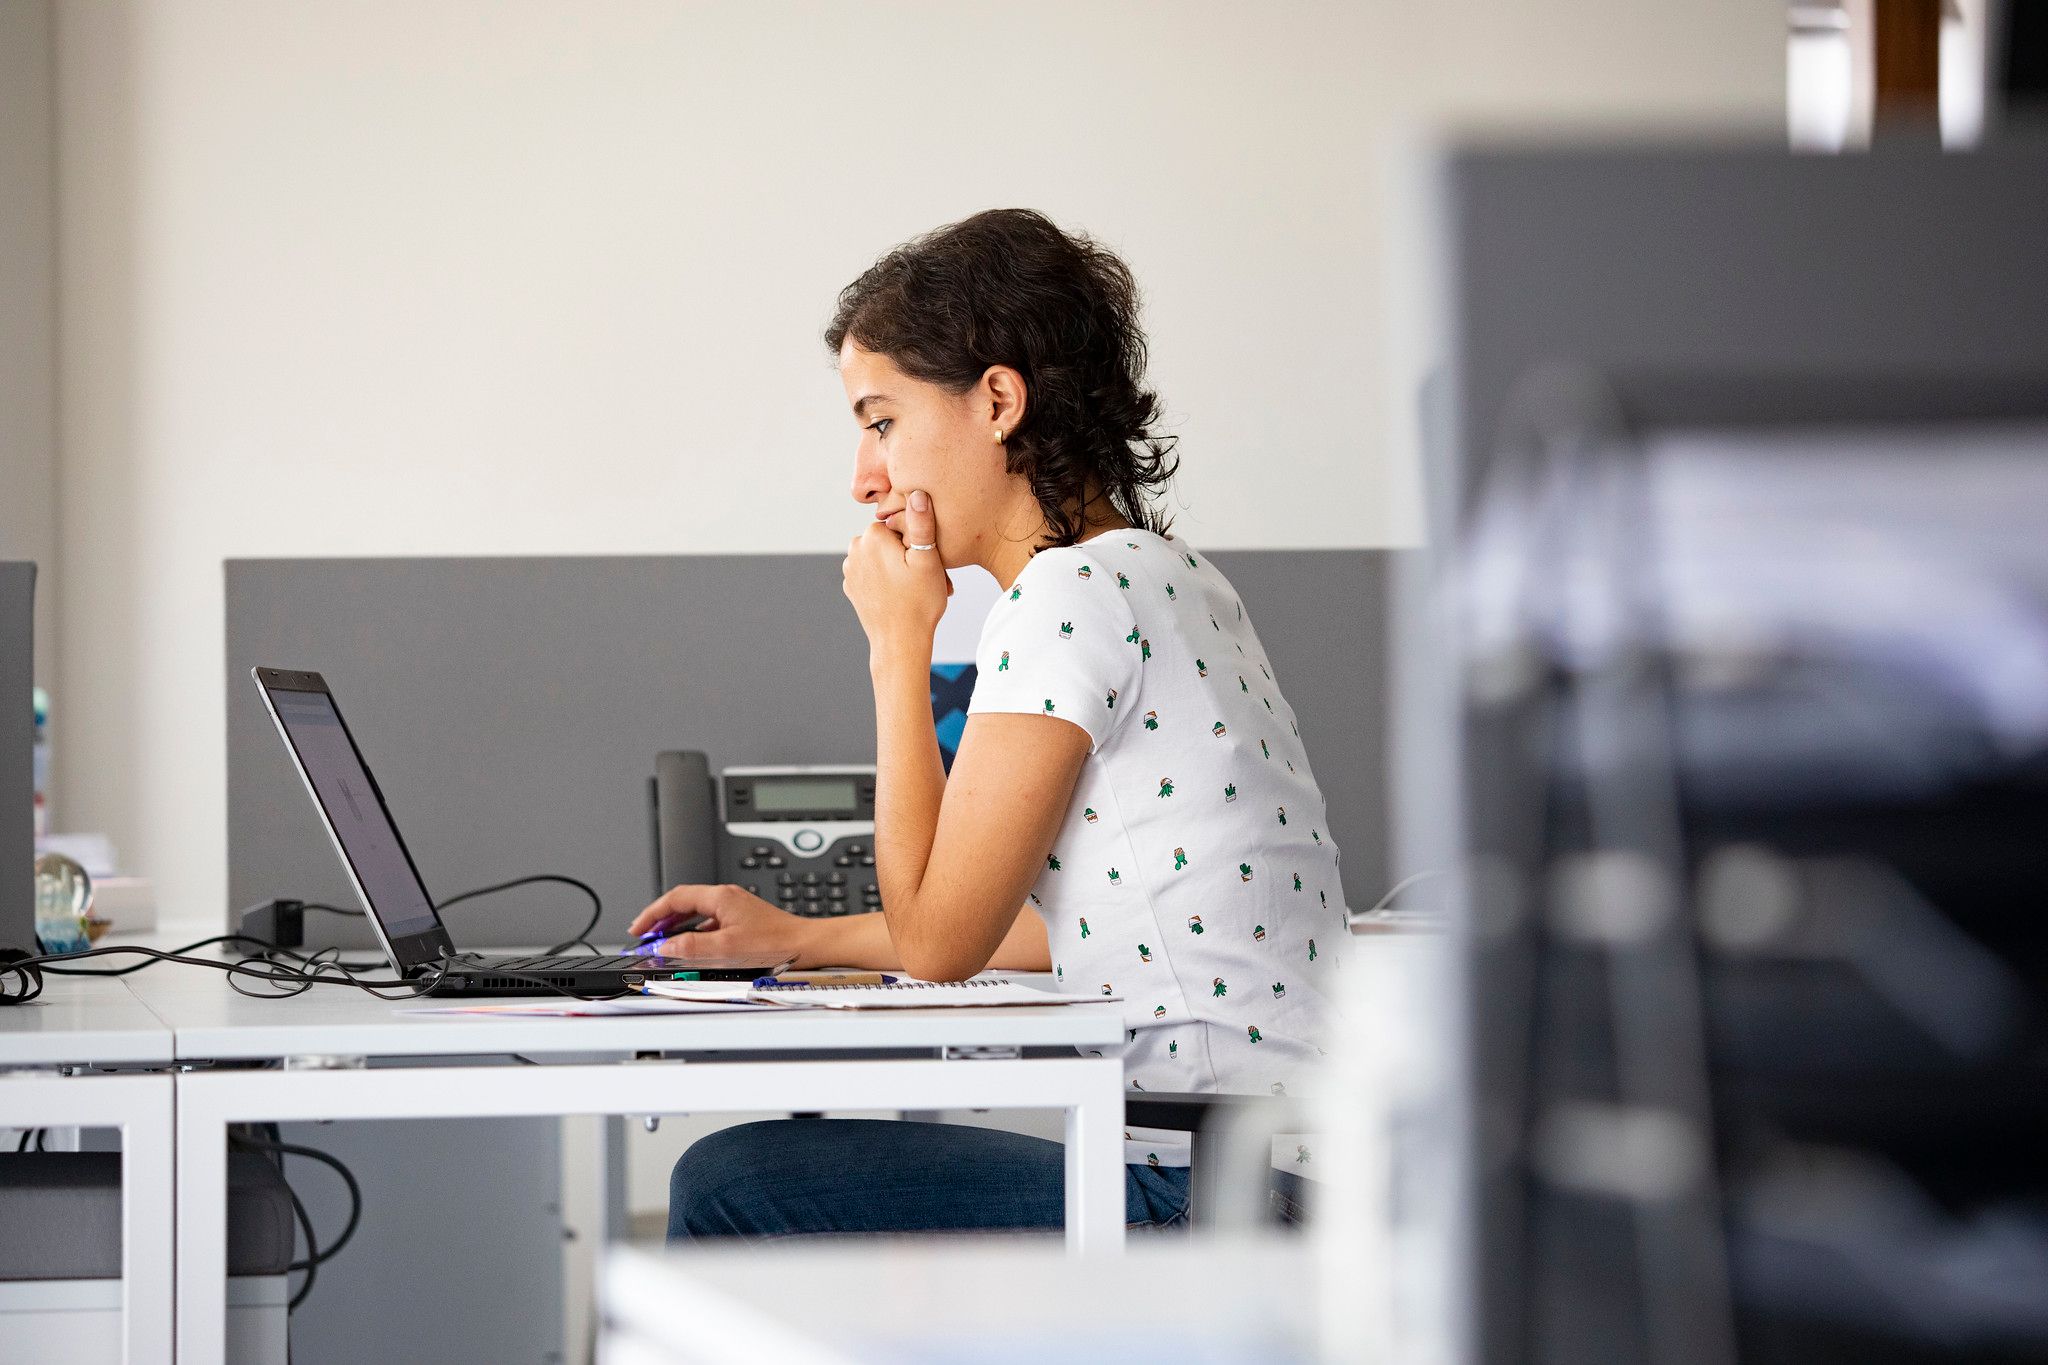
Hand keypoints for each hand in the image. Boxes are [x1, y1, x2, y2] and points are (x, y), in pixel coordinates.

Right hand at [628, 884, 820, 967]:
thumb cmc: (775, 942)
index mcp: (720, 897)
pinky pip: (710, 920)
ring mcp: (735, 906)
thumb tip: (665, 947)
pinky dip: (695, 931)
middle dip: (661, 917)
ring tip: (663, 940)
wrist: (806, 944)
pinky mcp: (743, 918)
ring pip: (697, 911)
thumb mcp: (726, 948)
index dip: (652, 913)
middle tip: (645, 934)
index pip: (675, 898)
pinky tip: (693, 945)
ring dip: (677, 924)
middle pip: (684, 901)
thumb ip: (692, 947)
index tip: (639, 928)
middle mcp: (727, 897)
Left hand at [844, 489, 949, 660]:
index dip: (920, 542)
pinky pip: (874, 574)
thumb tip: (916, 493)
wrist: (899, 643)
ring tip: (918, 589)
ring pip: (883, 558)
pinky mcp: (852, 587)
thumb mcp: (928, 560)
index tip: (930, 564)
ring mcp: (850, 569)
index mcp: (871, 536)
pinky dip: (889, 581)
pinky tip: (903, 597)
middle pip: (891, 541)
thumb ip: (921, 523)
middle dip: (909, 555)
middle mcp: (854, 548)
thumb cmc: (919, 603)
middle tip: (929, 579)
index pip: (901, 524)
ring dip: (900, 568)